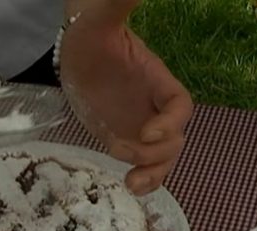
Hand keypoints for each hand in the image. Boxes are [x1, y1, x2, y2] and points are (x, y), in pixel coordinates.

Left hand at [60, 0, 192, 194]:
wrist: (77, 52)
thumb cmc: (91, 35)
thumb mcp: (100, 22)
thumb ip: (117, 6)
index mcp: (157, 82)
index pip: (179, 106)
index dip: (170, 123)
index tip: (147, 133)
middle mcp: (154, 108)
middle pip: (174, 140)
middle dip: (155, 153)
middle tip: (125, 150)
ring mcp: (141, 127)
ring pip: (161, 159)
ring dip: (152, 173)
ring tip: (132, 183)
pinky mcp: (124, 139)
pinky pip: (142, 165)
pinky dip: (141, 178)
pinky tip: (127, 185)